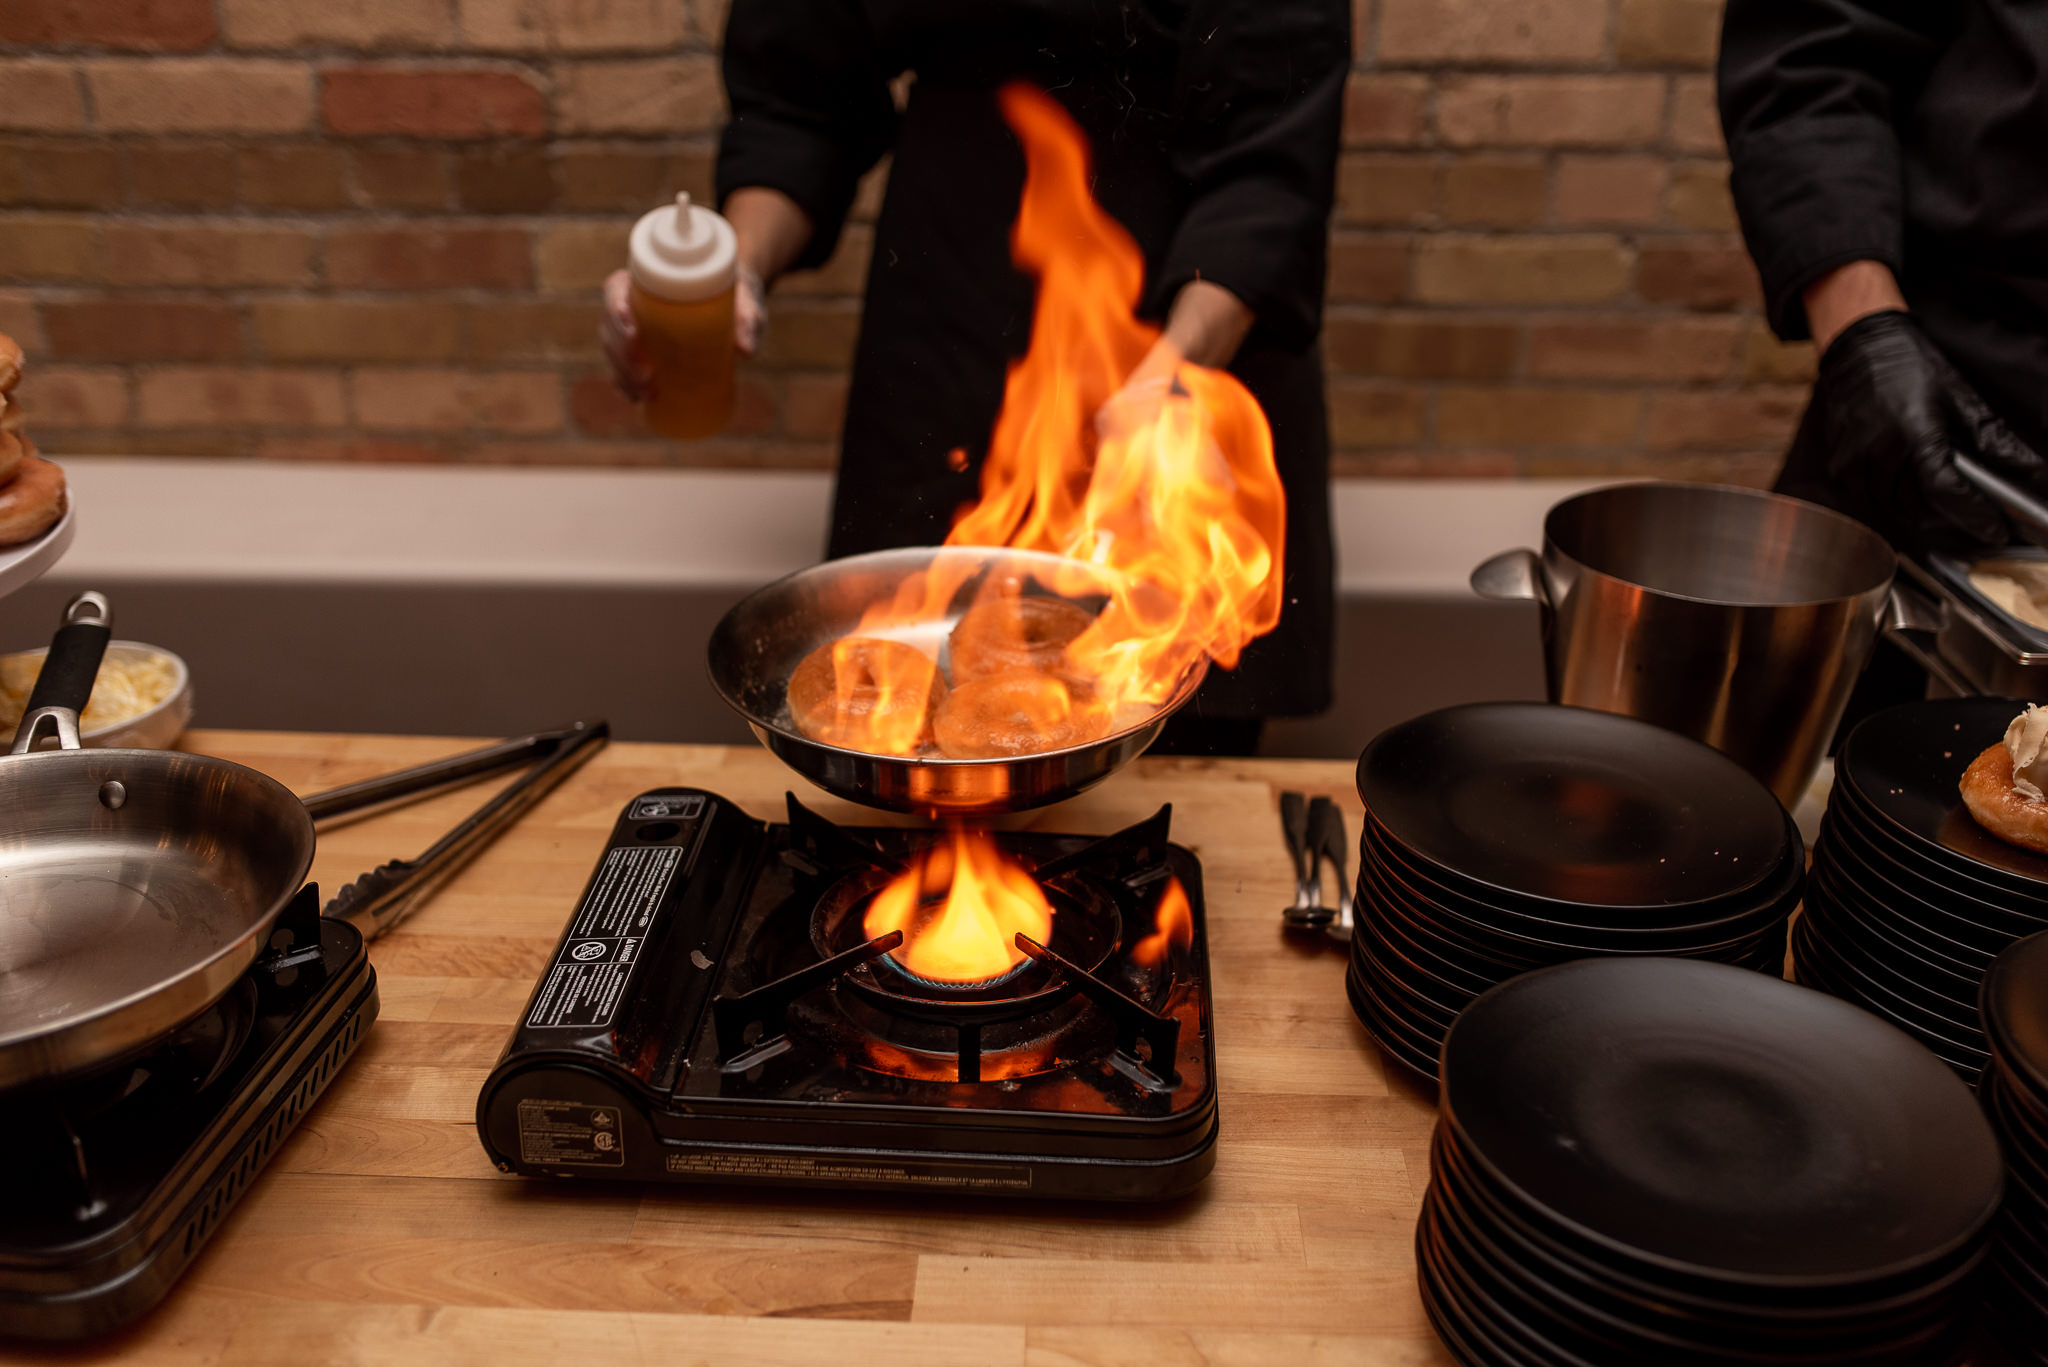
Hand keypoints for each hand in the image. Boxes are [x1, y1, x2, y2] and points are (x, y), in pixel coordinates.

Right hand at [601, 265, 767, 401]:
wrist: (736, 308)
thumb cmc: (737, 298)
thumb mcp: (746, 303)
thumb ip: (748, 319)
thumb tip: (744, 349)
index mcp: (650, 279)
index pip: (616, 287)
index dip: (615, 308)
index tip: (634, 332)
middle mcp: (635, 303)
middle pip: (609, 325)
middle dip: (620, 354)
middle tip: (646, 375)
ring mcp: (635, 329)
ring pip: (612, 349)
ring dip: (622, 374)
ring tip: (646, 394)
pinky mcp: (641, 352)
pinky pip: (621, 368)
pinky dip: (625, 385)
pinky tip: (636, 399)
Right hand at [1811, 311, 2047, 549]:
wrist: (1862, 352)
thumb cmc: (1911, 369)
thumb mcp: (1961, 398)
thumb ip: (1993, 439)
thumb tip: (2029, 468)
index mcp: (1916, 433)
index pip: (1947, 491)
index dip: (1975, 516)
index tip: (1995, 530)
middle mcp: (1881, 450)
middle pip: (1919, 505)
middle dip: (1947, 511)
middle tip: (1967, 505)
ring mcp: (1855, 460)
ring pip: (1892, 505)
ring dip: (1914, 506)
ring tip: (1931, 490)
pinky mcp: (1839, 465)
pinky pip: (1867, 497)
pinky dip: (1887, 496)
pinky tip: (1900, 479)